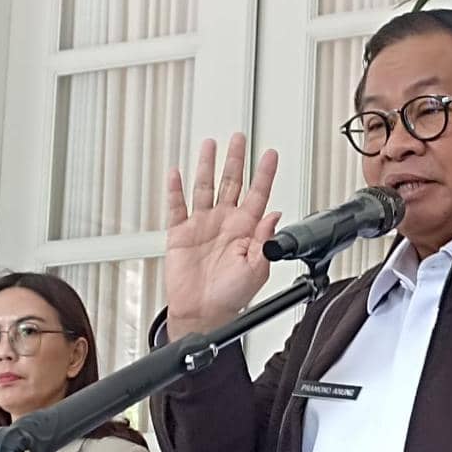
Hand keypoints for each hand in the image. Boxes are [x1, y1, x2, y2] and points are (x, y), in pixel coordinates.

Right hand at [165, 134, 280, 336]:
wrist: (203, 313)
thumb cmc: (232, 297)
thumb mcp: (256, 269)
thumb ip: (265, 241)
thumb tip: (275, 215)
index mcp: (246, 230)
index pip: (259, 194)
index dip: (265, 174)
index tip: (271, 154)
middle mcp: (225, 223)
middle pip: (232, 183)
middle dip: (236, 160)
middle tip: (239, 137)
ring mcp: (203, 225)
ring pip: (205, 188)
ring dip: (207, 166)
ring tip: (210, 145)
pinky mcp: (180, 234)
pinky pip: (177, 207)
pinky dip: (176, 189)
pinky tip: (177, 173)